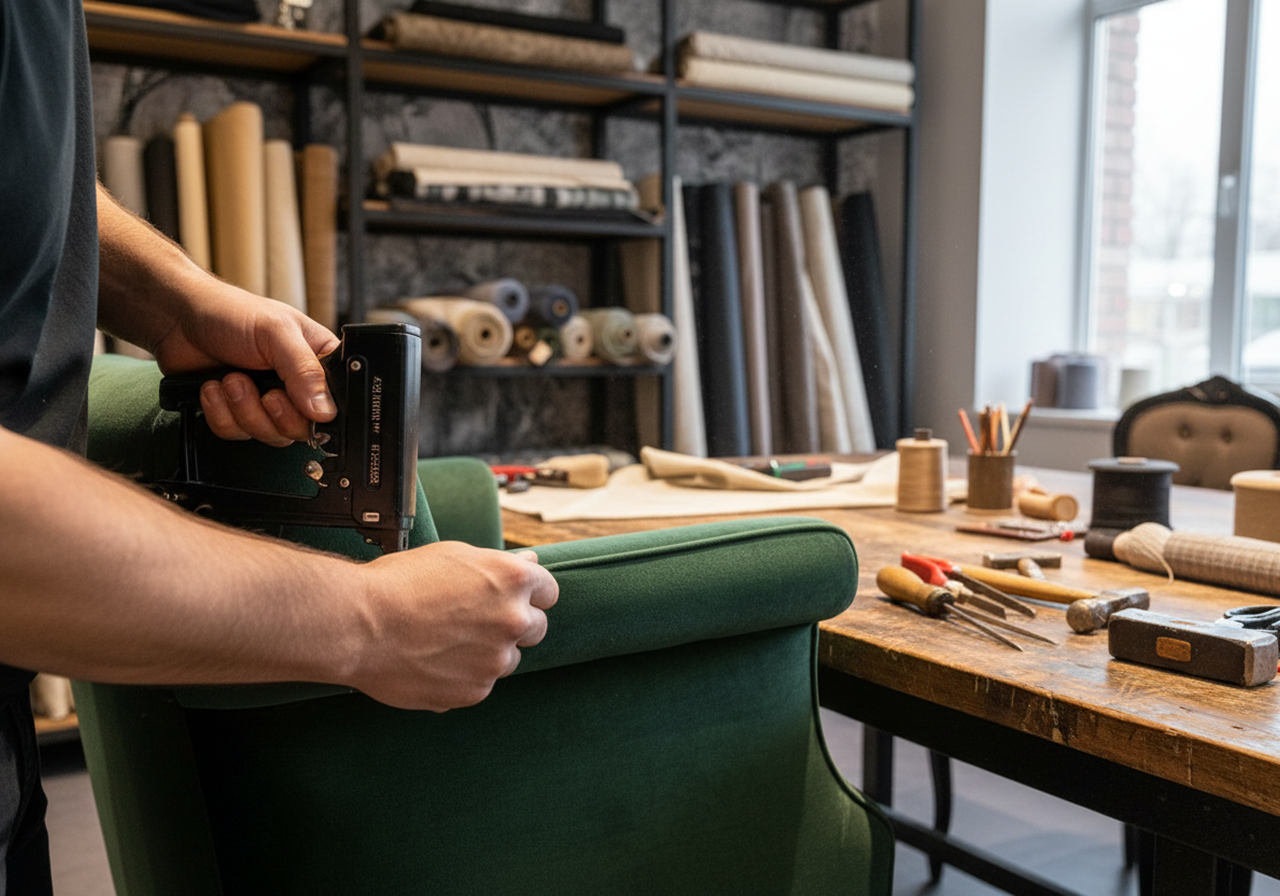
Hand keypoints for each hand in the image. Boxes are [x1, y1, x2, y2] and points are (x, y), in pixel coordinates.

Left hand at [152, 283, 339, 445]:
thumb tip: (325, 411)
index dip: (318, 411)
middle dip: (274, 413)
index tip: (294, 398)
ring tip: (231, 379)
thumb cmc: (231, 312)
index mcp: (319, 363)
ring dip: (243, 410)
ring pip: (270, 435)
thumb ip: (305, 371)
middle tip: (262, 390)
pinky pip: (237, 434)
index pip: (336, 403)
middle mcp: (298, 387)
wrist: (179, 319)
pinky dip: (221, 414)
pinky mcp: (239, 414)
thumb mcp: (277, 333)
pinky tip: (214, 388)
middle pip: (302, 429)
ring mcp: (268, 403)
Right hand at [352, 544, 559, 710]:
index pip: (548, 591)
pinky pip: (479, 684)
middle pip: (536, 628)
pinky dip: (462, 677)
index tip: (511, 599)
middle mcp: (513, 620)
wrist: (358, 625)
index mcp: (513, 581)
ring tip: (443, 641)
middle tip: (473, 622)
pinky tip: (431, 661)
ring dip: (486, 653)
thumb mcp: (453, 556)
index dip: (529, 595)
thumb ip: (498, 565)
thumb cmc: (398, 584)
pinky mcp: (474, 692)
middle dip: (513, 625)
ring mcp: (495, 660)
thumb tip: (529, 565)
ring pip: (506, 659)